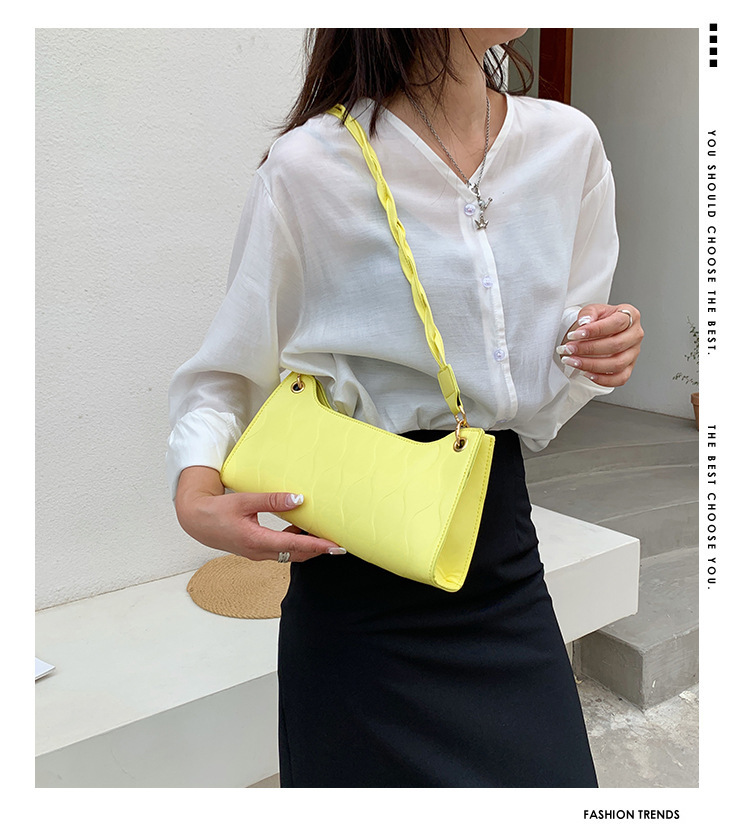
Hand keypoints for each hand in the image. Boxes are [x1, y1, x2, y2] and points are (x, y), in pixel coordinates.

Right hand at [174, 466, 345, 561]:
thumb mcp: (245, 501)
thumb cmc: (217, 511)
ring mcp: (256, 553)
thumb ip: (272, 500)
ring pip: (288, 555)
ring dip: (307, 548)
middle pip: (296, 555)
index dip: (317, 546)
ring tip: (324, 537)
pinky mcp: (255, 549)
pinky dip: (294, 544)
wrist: (196, 521)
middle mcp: (258, 552)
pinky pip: (280, 551)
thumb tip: (298, 499)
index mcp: (256, 541)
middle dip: (318, 551)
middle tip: (339, 545)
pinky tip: (301, 532)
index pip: (294, 546)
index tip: (335, 546)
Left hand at [556, 303, 643, 386]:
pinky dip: (602, 379)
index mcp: (631, 316)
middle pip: (616, 345)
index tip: (576, 334)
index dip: (595, 330)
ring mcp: (634, 353)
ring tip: (572, 361)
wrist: (602, 330)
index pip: (616, 323)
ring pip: (617, 364)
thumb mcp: (594, 310)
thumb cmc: (600, 320)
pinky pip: (620, 379)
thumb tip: (585, 321)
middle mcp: (635, 335)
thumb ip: (589, 313)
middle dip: (588, 349)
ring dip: (591, 365)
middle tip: (569, 348)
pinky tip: (586, 373)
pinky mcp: (629, 368)